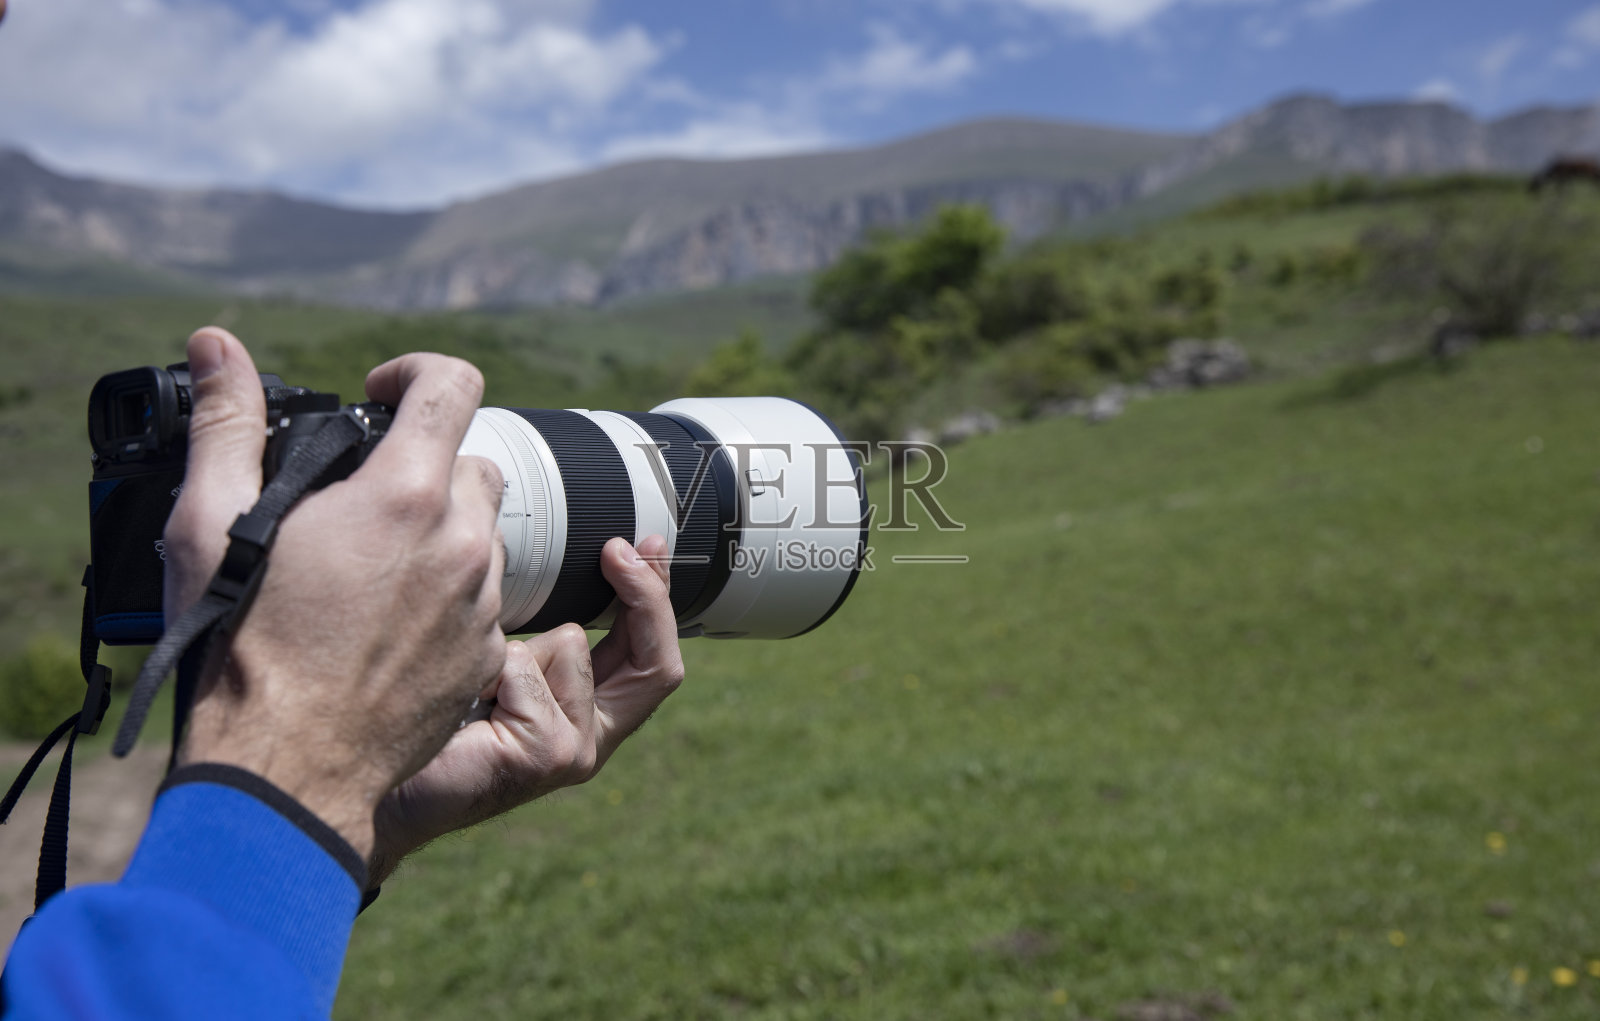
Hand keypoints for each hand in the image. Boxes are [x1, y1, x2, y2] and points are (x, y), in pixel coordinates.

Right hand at [164, 328, 507, 858]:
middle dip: (422, 467)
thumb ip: (226, 422)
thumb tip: (216, 345)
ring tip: (368, 570)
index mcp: (404, 496)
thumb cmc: (239, 645)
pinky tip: (388, 622)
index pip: (454, 384)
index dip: (417, 374)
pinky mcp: (487, 654)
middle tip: (361, 503)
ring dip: (439, 534)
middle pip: (470, 463)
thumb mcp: (211, 522)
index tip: (381, 396)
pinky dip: (448, 595)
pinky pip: (484, 600)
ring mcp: (482, 602)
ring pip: (482, 534)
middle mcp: (461, 542)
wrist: (285, 767)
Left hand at [367, 534, 685, 883]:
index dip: (657, 598)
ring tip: (473, 686)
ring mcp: (576, 751)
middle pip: (657, 663)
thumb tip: (565, 566)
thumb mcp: (508, 668)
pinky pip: (524, 665)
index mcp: (593, 719)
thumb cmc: (436, 721)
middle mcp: (595, 740)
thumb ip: (547, 638)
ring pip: (571, 644)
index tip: (644, 544)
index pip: (654, 658)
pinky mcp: (547, 752)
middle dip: (644, 593)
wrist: (384, 789)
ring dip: (513, 646)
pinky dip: (486, 669)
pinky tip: (462, 703)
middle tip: (616, 550)